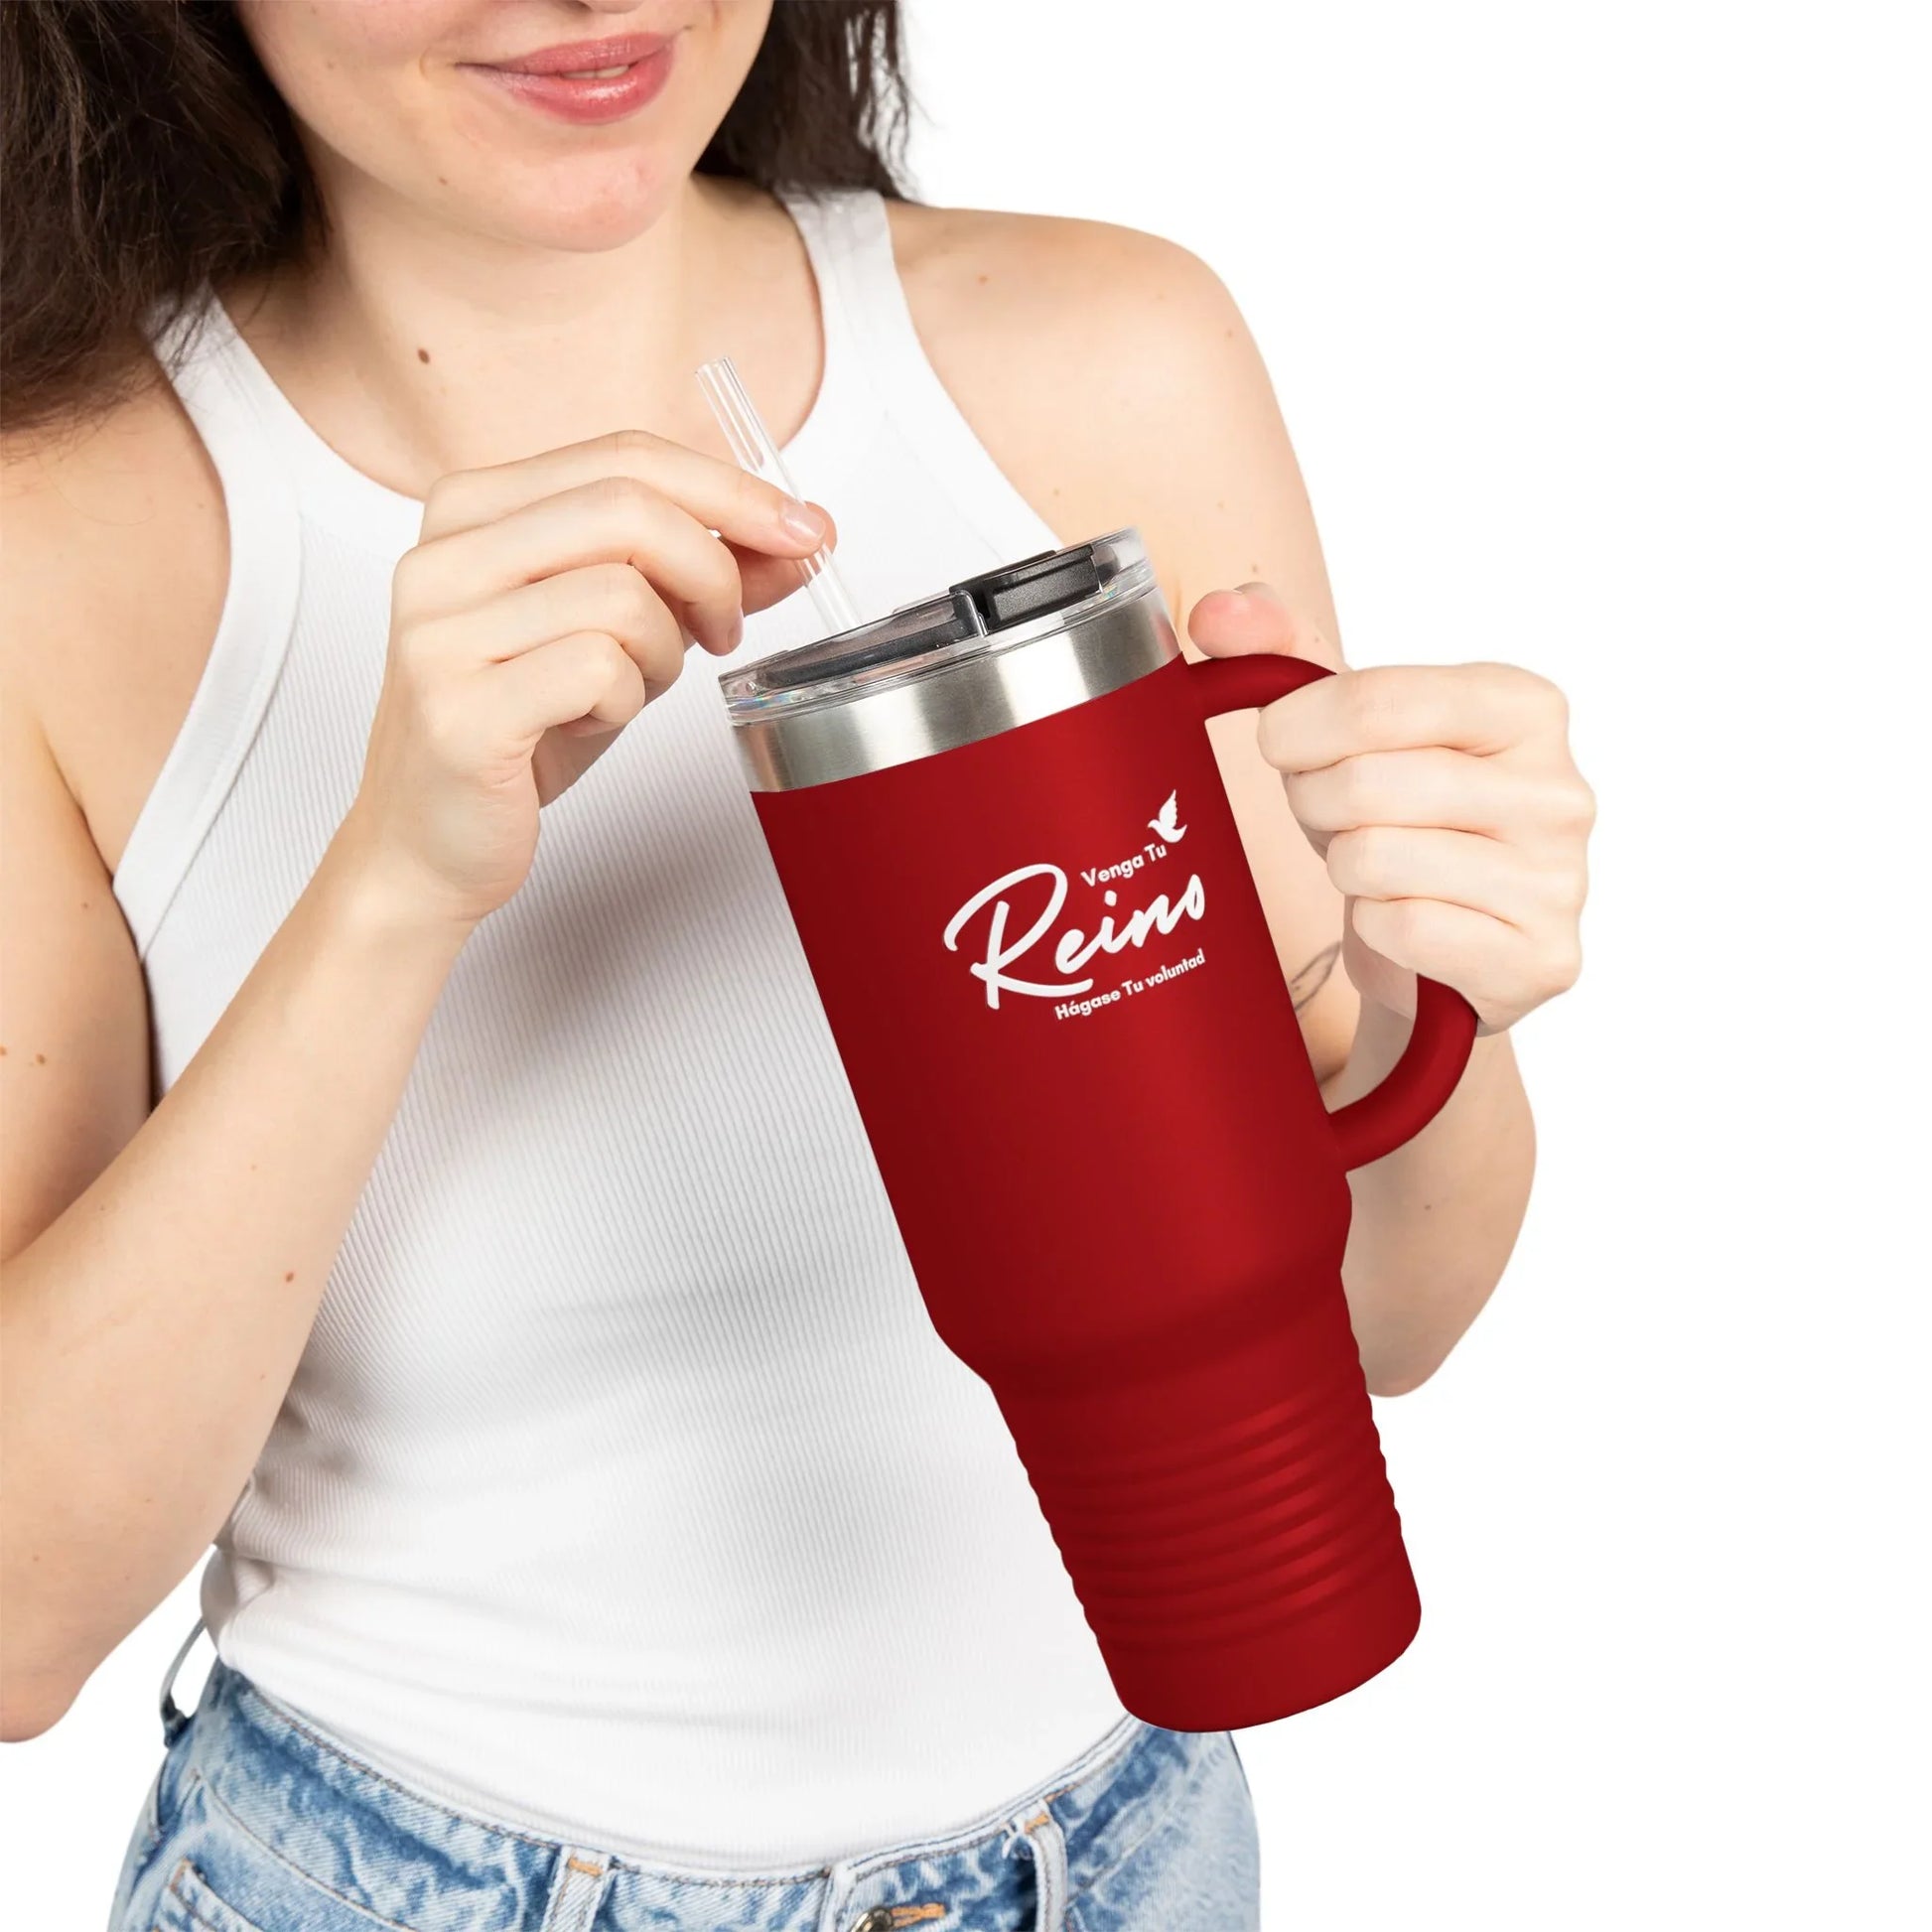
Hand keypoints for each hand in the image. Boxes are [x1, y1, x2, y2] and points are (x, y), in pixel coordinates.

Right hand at [333, 430, 837, 934]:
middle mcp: (445, 555)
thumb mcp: (624, 636)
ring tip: (631, 687)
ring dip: (663, 653)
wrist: (429, 841)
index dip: (729, 490)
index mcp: (474, 509)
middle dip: (713, 571)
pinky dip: (624, 701)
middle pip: (630, 508)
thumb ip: (701, 576)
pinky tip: (588, 721)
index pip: (625, 456)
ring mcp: (442, 629)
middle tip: (725, 631)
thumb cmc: (523, 731)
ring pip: (622, 595)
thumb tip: (804, 536)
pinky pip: (598, 669)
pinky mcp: (460, 707)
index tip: (802, 530)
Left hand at [1187, 581, 1594, 1034]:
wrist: (1447, 949)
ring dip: (1344, 870)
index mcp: (1524, 705)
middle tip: (1334, 819)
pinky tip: (1407, 924)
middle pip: (1364, 784)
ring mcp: (1559, 878)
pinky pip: (1399, 929)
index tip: (1285, 746)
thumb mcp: (1345, 729)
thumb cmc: (1396, 822)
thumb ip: (1281, 651)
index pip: (1374, 702)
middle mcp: (1559, 787)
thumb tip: (1215, 609)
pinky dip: (1377, 931)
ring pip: (1372, 860)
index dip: (1297, 730)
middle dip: (1316, 806)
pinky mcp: (1539, 958)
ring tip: (1374, 870)